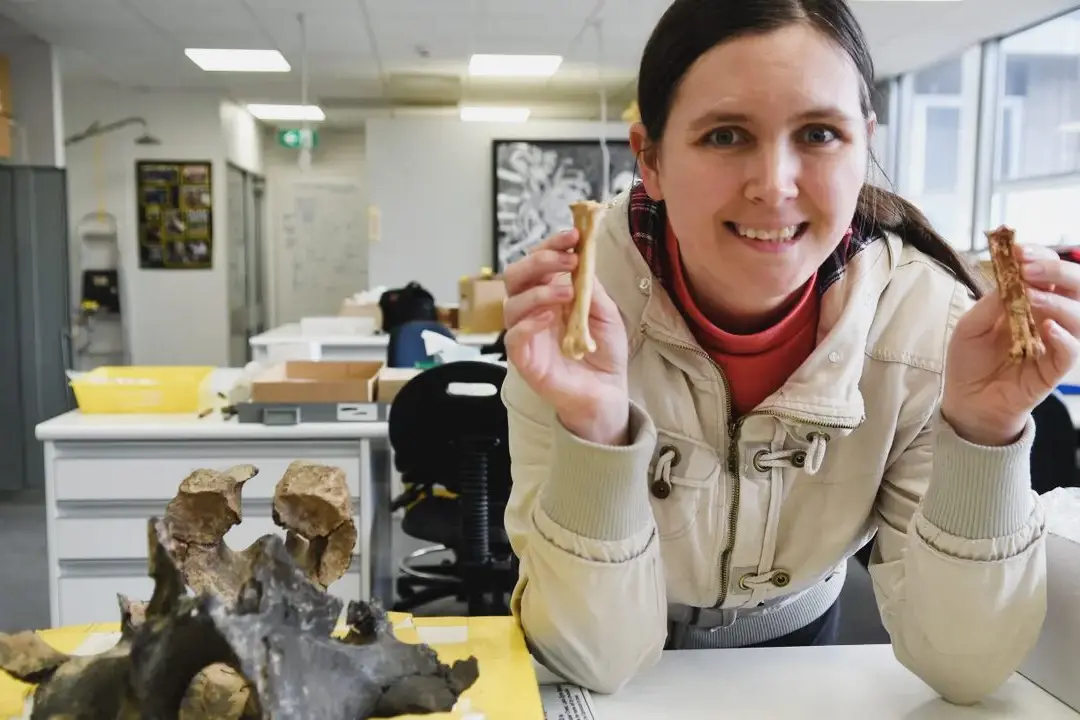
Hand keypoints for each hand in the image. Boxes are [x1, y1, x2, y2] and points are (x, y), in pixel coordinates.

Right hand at [503, 229, 630, 443]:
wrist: (606, 393)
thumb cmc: (602, 353)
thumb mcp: (605, 312)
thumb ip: (590, 287)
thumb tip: (581, 256)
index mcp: (549, 294)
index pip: (538, 262)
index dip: (551, 245)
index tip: (573, 235)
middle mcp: (532, 310)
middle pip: (516, 276)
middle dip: (539, 261)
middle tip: (568, 260)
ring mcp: (526, 334)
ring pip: (511, 304)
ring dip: (539, 291)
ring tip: (568, 293)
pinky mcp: (524, 360)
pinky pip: (513, 337)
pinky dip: (529, 323)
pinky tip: (550, 317)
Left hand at [942, 245, 1079, 445]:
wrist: (967, 401)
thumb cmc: (970, 361)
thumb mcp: (970, 326)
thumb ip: (991, 303)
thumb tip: (1010, 277)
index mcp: (1030, 302)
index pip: (1048, 271)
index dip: (1039, 256)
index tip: (1018, 250)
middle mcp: (1048, 318)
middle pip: (1073, 286)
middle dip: (1055, 269)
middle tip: (1028, 267)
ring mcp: (1054, 342)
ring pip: (1078, 315)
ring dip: (1057, 301)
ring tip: (1030, 297)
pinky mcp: (1054, 369)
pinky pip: (1071, 351)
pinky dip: (1064, 337)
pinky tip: (1048, 328)